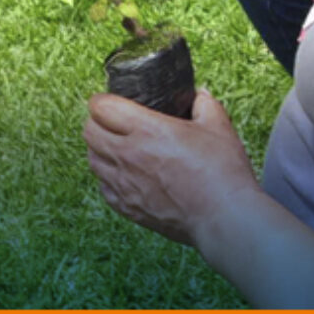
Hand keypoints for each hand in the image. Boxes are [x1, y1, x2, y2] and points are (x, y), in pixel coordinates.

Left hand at [83, 88, 258, 246]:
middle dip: (96, 122)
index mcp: (147, 130)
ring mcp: (124, 183)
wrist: (224, 219)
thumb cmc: (222, 174)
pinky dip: (108, 179)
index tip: (110, 102)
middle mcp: (128, 155)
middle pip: (89, 131)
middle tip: (110, 123)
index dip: (102, 101)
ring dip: (99, 150)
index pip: (101, 107)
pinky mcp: (128, 207)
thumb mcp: (219, 129)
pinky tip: (124, 177)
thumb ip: (205, 105)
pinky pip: (103, 188)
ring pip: (91, 159)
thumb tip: (199, 94)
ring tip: (115, 148)